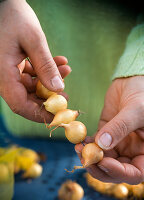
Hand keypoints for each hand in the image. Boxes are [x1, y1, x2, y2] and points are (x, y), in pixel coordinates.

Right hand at [0, 0, 70, 121]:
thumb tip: (58, 89)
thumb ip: (45, 66)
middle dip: (49, 98)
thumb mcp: (33, 40)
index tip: (58, 116)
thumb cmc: (11, 15)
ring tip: (66, 71)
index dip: (39, 114)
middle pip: (27, 98)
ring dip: (50, 81)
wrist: (1, 2)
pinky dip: (45, 70)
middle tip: (67, 95)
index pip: (20, 105)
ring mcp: (8, 71)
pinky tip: (59, 62)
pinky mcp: (14, 64)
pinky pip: (31, 74)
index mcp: (3, 74)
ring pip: (31, 86)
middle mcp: (4, 77)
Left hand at [75, 76, 143, 183]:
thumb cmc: (142, 94)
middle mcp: (132, 151)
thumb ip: (121, 126)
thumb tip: (103, 144)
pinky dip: (88, 145)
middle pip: (115, 170)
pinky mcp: (106, 133)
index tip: (103, 161)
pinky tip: (81, 140)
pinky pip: (96, 145)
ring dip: (89, 157)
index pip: (135, 173)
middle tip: (85, 159)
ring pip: (103, 159)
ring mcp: (118, 143)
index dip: (119, 172)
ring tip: (79, 148)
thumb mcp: (136, 110)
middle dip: (99, 167)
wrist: (132, 82)